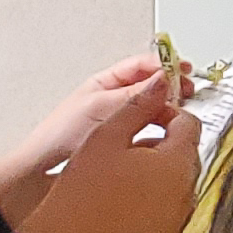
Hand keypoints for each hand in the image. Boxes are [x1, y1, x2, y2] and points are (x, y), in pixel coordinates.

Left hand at [20, 54, 171, 175]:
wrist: (45, 168)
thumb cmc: (62, 134)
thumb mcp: (103, 106)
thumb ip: (136, 94)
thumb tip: (164, 78)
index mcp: (108, 82)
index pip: (143, 65)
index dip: (166, 65)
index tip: (185, 71)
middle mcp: (116, 98)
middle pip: (152, 86)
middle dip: (171, 88)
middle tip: (187, 94)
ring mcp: (121, 119)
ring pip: (153, 108)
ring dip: (167, 110)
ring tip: (177, 117)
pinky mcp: (125, 140)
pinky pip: (149, 130)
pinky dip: (161, 130)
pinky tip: (165, 136)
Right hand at [23, 71, 197, 232]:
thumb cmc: (83, 190)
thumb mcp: (108, 134)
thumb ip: (140, 105)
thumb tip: (162, 82)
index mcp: (178, 162)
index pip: (188, 124)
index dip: (165, 114)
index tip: (144, 118)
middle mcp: (187, 193)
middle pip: (185, 155)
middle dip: (162, 146)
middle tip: (126, 149)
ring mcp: (179, 221)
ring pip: (177, 185)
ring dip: (158, 175)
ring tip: (121, 178)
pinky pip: (168, 213)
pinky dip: (154, 205)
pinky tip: (125, 204)